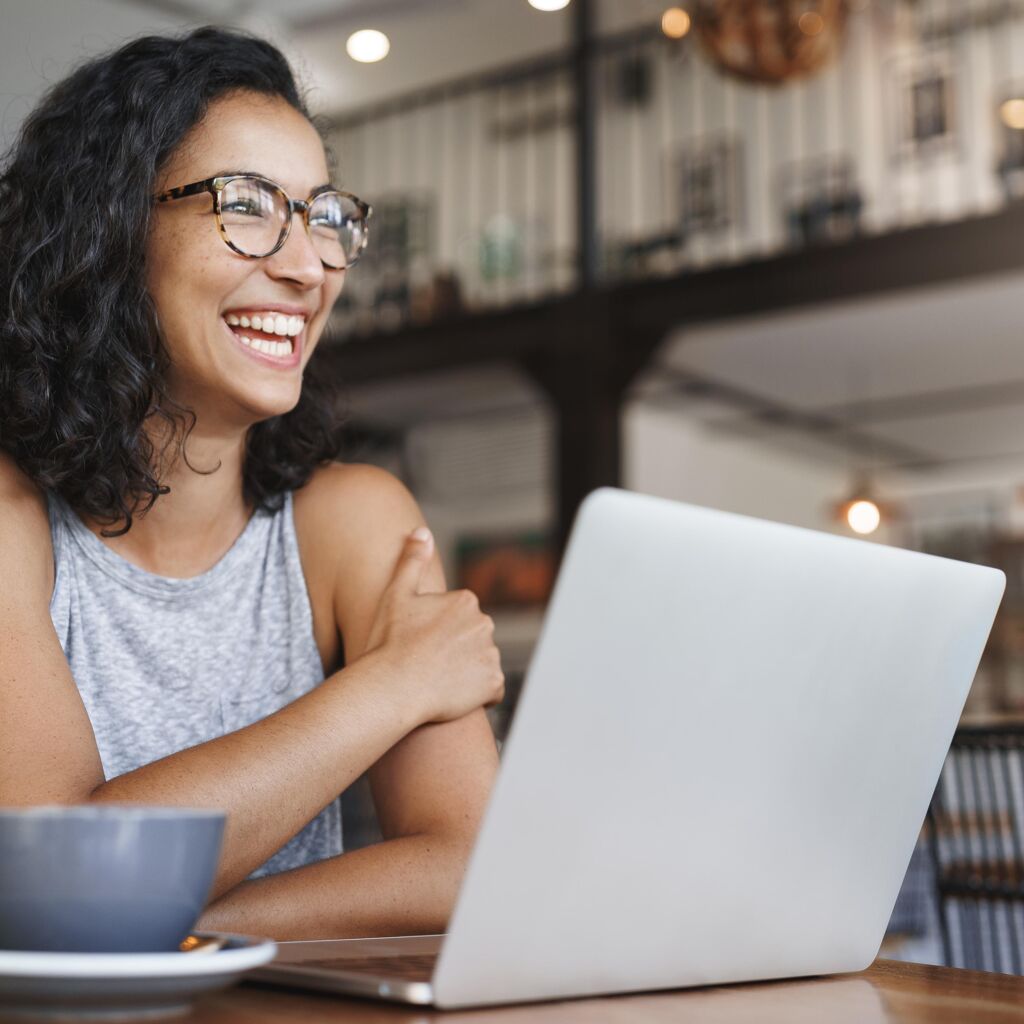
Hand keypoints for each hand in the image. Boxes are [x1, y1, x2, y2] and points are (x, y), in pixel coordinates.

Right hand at [362, 527, 504, 724]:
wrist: (392, 687)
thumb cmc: (389, 641)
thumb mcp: (396, 595)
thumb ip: (412, 560)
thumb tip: (423, 531)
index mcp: (466, 601)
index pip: (460, 619)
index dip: (439, 634)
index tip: (420, 644)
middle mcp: (485, 624)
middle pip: (473, 640)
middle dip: (457, 651)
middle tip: (427, 664)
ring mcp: (491, 654)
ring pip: (482, 664)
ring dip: (468, 673)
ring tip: (438, 681)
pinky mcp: (493, 683)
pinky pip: (491, 690)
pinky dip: (478, 695)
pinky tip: (453, 696)